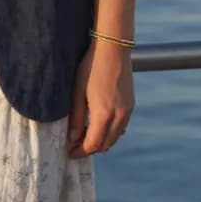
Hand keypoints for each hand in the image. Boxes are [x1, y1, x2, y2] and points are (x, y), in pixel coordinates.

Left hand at [66, 39, 134, 157]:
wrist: (113, 49)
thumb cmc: (90, 68)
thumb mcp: (77, 93)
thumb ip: (75, 118)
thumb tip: (72, 138)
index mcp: (103, 115)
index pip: (92, 145)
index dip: (80, 152)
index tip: (69, 153)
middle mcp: (119, 116)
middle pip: (105, 145)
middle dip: (89, 149)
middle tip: (74, 146)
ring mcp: (127, 111)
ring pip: (115, 138)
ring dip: (101, 142)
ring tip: (84, 137)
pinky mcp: (131, 105)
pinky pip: (121, 127)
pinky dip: (110, 133)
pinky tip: (98, 126)